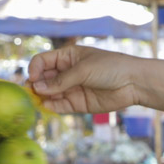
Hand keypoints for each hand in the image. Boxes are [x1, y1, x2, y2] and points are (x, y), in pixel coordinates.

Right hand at [28, 44, 143, 113]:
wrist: (133, 82)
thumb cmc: (110, 67)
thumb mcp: (83, 69)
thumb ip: (61, 80)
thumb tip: (38, 88)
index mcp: (67, 57)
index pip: (43, 61)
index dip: (35, 69)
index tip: (34, 78)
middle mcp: (67, 72)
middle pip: (44, 79)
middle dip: (36, 85)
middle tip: (31, 92)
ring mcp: (72, 88)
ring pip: (50, 94)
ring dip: (42, 97)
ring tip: (37, 100)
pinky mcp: (78, 103)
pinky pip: (60, 106)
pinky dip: (52, 107)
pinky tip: (47, 106)